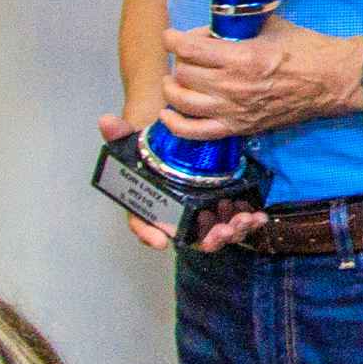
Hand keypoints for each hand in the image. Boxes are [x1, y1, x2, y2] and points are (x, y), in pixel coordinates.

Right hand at [90, 110, 263, 252]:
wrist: (178, 131)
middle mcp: (176, 213)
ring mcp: (201, 211)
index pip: (144, 224)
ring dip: (232, 231)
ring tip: (244, 220)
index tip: (161, 241)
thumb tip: (105, 122)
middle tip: (220, 231)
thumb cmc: (154, 140)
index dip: (149, 234)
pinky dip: (248, 220)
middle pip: (189, 236)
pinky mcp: (222, 205)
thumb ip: (120, 132)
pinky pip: (235, 220)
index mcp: (151, 203)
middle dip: (207, 238)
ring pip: (216, 232)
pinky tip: (257, 215)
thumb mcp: (137, 135)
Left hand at [158, 15, 358, 138]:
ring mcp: (235, 111)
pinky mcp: (240, 128)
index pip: (187, 48)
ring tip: (176, 79)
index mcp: (240, 57)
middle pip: (182, 73)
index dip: (173, 39)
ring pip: (182, 101)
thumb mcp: (269, 26)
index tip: (173, 35)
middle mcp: (232, 86)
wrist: (333, 81)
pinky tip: (169, 113)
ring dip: (173, 87)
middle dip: (179, 59)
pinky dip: (176, 124)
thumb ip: (236, 26)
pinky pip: (196, 132)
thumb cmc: (305, 49)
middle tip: (189, 54)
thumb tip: (211, 28)